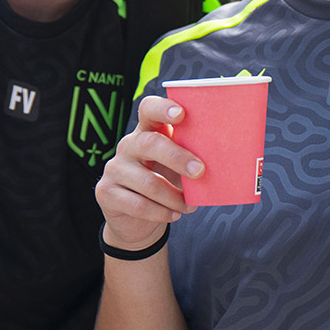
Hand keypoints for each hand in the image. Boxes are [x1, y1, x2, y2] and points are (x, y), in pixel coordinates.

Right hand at [95, 96, 203, 250]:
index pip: (148, 109)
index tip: (181, 114)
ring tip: (190, 206)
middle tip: (200, 171)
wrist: (136, 221)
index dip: (163, 108)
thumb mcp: (178, 170)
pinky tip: (174, 214)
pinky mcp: (106, 192)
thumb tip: (223, 164)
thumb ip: (192, 161)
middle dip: (178, 157)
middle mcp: (128, 146)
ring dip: (175, 196)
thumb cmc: (165, 186)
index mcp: (147, 132)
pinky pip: (138, 204)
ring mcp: (114, 168)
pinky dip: (161, 212)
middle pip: (150, 143)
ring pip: (148, 182)